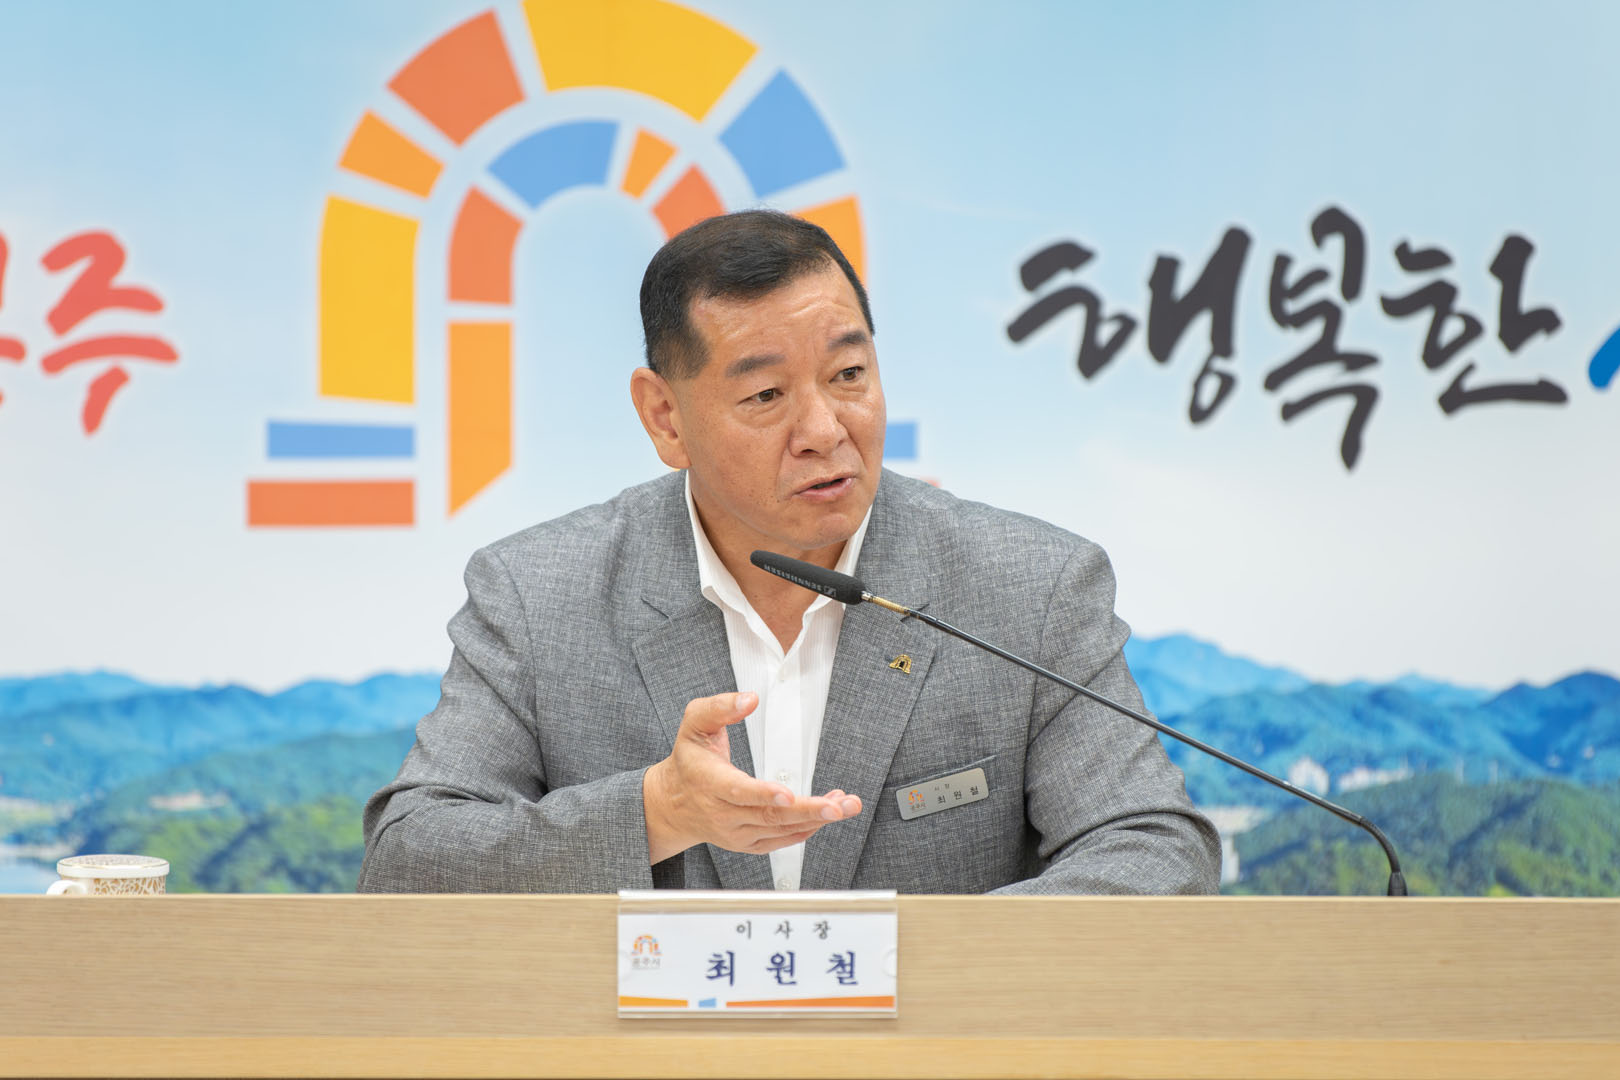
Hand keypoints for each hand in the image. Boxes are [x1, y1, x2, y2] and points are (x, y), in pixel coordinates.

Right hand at [643, 691, 862, 863]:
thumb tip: (750, 699)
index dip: (763, 793)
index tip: (788, 794)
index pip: (737, 791)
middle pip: (769, 815)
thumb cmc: (690, 758)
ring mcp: (736, 833)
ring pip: (780, 829)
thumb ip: (719, 707)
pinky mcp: (748, 843)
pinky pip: (782, 840)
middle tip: (840, 806)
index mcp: (709, 782)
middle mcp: (723, 813)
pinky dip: (808, 827)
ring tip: (847, 804)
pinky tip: (829, 812)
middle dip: (809, 810)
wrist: (674, 804)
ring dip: (816, 818)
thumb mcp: (695, 723)